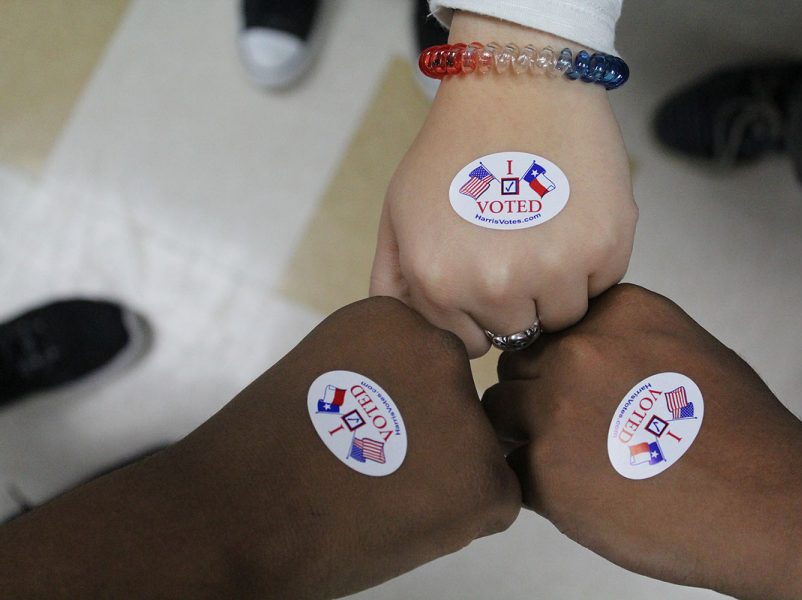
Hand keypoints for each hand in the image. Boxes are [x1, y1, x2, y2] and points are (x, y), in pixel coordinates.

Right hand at [0, 297, 519, 598]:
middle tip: (379, 470)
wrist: (237, 516)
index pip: (431, 366)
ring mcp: (466, 411)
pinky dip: (460, 520)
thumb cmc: (264, 453)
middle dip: (433, 441)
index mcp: (397, 317)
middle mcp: (440, 350)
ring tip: (386, 496)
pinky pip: (495, 500)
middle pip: (460, 405)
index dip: (403, 411)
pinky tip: (404, 520)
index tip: (362, 434)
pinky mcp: (484, 477)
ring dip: (447, 479)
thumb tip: (424, 401)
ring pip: (479, 453)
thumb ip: (383, 368)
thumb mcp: (326, 370)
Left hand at [370, 12, 636, 356]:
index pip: (470, 343)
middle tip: (516, 248)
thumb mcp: (399, 212)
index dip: (478, 311)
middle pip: (517, 333)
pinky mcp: (606, 246)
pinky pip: (603, 286)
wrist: (517, 83)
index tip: (484, 273)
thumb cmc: (453, 148)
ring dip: (557, 286)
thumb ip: (394, 283)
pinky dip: (592, 262)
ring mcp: (555, 268)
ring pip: (563, 316)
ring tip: (545, 233)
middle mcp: (495, 285)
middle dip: (516, 301)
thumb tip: (408, 335)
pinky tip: (572, 219)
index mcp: (438, 281)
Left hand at [482, 284, 801, 599]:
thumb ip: (618, 338)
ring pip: (500, 414)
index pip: (547, 328)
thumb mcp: (682, 347)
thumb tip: (566, 347)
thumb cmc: (740, 433)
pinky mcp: (547, 471)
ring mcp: (557, 410)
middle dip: (534, 396)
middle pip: (516, 367)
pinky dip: (535, 484)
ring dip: (524, 436)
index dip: (555, 363)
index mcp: (615, 312)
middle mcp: (578, 351)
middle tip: (576, 431)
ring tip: (578, 462)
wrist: (773, 505)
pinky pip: (511, 469)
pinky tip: (584, 493)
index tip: (578, 389)